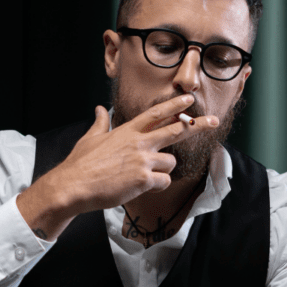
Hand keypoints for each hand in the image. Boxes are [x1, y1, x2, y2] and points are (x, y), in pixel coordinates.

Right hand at [17, 95, 218, 238]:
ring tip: (146, 176)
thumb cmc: (80, 164)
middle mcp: (139, 143)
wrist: (73, 185)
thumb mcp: (91, 138)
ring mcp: (142, 161)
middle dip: (197, 125)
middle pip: (175, 130)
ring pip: (171, 162)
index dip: (175, 105)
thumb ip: (100, 123)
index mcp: (127, 131)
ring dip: (164, 170)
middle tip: (213, 120)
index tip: (189, 99)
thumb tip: (99, 109)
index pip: (156, 113)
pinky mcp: (143, 180)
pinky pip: (163, 182)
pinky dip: (157, 186)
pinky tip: (143, 187)